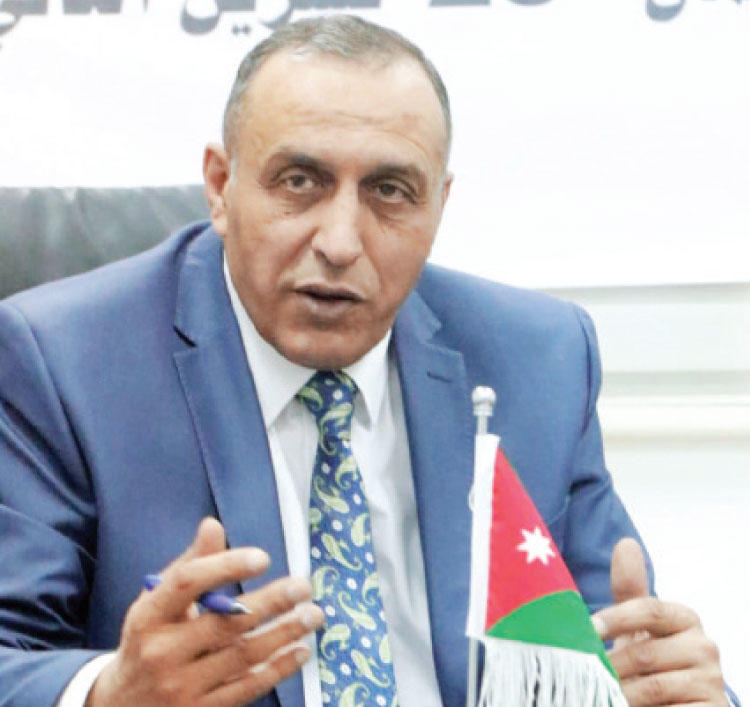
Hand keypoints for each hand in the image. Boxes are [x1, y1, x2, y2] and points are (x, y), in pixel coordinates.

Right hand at [86, 517, 323, 706]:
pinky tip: (300, 651)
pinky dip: (277, 669)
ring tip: (313, 615)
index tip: (263, 557)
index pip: (187, 583)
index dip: (226, 566)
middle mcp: (162, 652)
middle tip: (303, 586)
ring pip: (242, 656)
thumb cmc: (149, 640)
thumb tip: (213, 525)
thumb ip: (190, 565)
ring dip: (284, 634)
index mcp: (148, 616)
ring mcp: (180, 687)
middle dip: (271, 603)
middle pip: (224, 623)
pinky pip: (246, 688)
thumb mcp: (157, 602)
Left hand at [592, 538, 725, 705]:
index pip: (649, 609)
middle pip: (645, 653)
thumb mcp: (638, 626)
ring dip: (621, 693)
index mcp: (686, 618)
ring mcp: (713, 682)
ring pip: (652, 687)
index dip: (615, 618)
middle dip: (611, 667)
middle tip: (586, 673)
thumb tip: (626, 542)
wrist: (680, 705)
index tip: (588, 630)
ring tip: (601, 694)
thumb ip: (631, 589)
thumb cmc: (651, 660)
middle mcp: (705, 647)